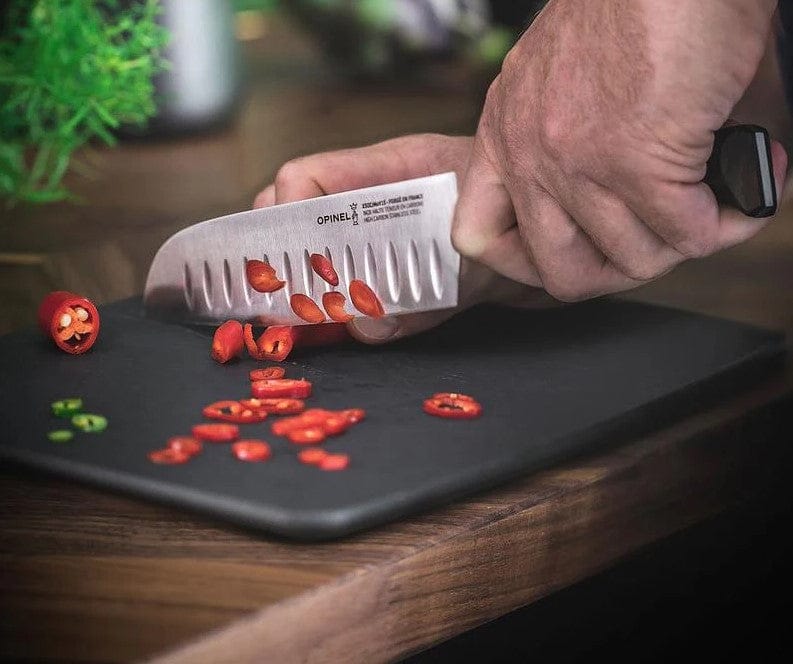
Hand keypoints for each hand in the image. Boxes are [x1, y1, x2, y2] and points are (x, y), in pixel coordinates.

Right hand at [253, 134, 552, 343]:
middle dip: (286, 259)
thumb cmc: (534, 229)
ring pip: (329, 256)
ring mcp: (396, 235)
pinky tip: (358, 330)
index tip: (275, 260)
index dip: (281, 213)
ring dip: (317, 291)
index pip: (310, 177)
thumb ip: (427, 293)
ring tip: (312, 321)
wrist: (575, 247)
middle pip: (306, 218)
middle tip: (281, 301)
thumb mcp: (483, 260)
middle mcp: (387, 201)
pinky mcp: (410, 273)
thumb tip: (363, 327)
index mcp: (399, 171)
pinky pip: (365, 292)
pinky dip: (354, 316)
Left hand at [452, 0, 787, 301]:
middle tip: (660, 237)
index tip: (575, 251)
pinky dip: (729, 220)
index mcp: (504, 134)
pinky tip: (749, 184)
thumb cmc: (636, 12)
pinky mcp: (633, 161)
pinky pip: (687, 234)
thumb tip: (627, 221)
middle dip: (622, 269)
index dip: (527, 263)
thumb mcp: (564, 83)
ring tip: (716, 200)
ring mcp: (576, 162)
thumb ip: (569, 152)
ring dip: (686, 241)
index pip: (477, 237)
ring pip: (634, 260)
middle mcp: (529, 153)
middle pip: (560, 274)